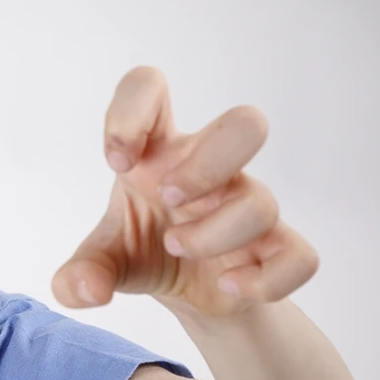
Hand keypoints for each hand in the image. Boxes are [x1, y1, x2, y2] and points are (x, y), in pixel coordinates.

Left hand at [52, 66, 318, 317]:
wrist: (190, 292)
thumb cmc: (146, 249)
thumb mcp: (103, 260)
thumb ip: (79, 273)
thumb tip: (84, 290)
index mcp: (159, 152)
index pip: (148, 87)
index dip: (131, 112)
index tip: (118, 160)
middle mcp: (210, 169)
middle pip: (246, 124)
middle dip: (205, 166)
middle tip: (167, 198)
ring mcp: (247, 205)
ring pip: (261, 202)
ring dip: (210, 235)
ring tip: (175, 248)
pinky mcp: (274, 249)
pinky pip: (300, 256)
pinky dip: (264, 279)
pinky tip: (229, 285)